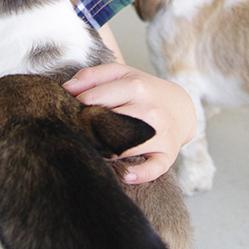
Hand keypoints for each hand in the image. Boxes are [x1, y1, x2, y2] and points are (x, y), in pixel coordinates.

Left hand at [64, 63, 196, 184]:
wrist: (182, 108)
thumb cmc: (144, 91)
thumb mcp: (122, 74)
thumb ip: (92, 76)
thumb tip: (67, 88)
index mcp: (135, 87)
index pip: (94, 99)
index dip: (76, 109)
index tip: (70, 114)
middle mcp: (148, 110)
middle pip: (107, 125)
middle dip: (87, 132)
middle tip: (78, 135)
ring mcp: (159, 134)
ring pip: (124, 148)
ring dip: (105, 153)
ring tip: (95, 151)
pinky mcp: (167, 155)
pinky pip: (152, 169)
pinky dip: (138, 174)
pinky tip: (124, 174)